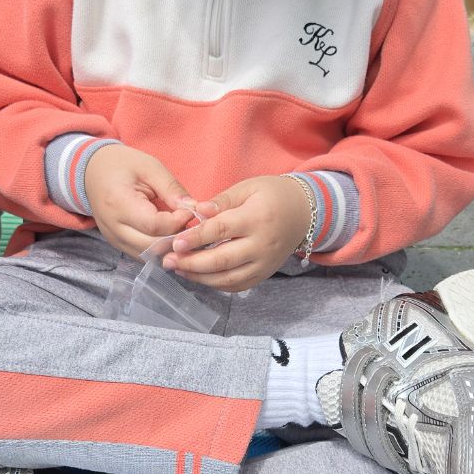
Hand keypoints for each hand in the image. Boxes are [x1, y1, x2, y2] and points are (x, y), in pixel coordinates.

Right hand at [84, 144, 194, 257]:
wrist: (92, 172)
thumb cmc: (122, 165)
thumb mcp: (150, 168)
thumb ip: (171, 189)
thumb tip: (194, 208)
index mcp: (119, 203)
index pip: (155, 225)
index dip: (178, 221)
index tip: (191, 210)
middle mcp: (113, 228)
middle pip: (153, 247)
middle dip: (177, 238)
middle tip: (191, 223)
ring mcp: (114, 240)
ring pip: (149, 256)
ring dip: (170, 247)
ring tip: (182, 230)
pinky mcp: (118, 245)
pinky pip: (143, 256)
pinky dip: (160, 250)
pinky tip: (170, 236)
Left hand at [163, 175, 310, 291]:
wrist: (304, 212)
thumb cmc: (272, 195)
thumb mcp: (248, 187)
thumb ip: (222, 201)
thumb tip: (197, 211)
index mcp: (257, 218)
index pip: (221, 231)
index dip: (196, 238)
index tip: (175, 241)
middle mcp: (262, 245)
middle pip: (222, 260)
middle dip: (192, 263)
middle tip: (169, 260)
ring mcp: (265, 264)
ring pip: (228, 279)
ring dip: (200, 277)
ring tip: (178, 268)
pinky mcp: (264, 274)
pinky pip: (237, 285)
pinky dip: (215, 284)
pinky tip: (197, 276)